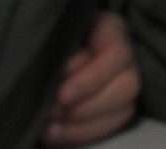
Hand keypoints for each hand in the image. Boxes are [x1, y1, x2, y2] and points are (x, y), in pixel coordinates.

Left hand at [44, 11, 139, 145]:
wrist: (37, 51)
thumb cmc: (46, 39)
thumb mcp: (53, 36)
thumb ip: (62, 51)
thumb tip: (66, 72)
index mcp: (111, 29)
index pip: (117, 53)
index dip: (92, 78)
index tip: (62, 95)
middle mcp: (124, 57)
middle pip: (129, 85)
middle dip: (89, 106)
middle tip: (54, 112)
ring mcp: (123, 83)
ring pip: (124, 109)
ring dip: (85, 125)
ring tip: (50, 129)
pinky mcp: (114, 107)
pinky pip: (110, 127)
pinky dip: (82, 134)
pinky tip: (55, 135)